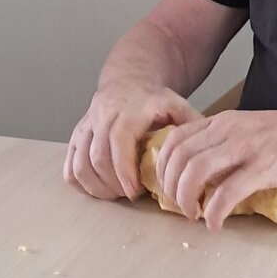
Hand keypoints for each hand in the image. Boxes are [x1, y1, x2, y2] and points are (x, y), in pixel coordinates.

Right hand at [64, 87, 200, 200]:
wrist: (128, 80)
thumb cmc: (154, 99)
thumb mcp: (177, 105)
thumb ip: (191, 125)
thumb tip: (207, 151)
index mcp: (128, 110)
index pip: (118, 142)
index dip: (124, 171)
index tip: (135, 192)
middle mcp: (102, 116)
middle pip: (97, 157)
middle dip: (112, 184)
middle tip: (129, 196)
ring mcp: (86, 126)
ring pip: (80, 163)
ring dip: (96, 186)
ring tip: (115, 195)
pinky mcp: (77, 135)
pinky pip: (69, 164)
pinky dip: (80, 182)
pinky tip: (97, 189)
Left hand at [155, 108, 276, 229]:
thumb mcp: (253, 127)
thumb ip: (227, 140)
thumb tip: (203, 168)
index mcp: (225, 120)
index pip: (176, 139)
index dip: (163, 167)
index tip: (167, 186)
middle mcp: (230, 130)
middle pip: (180, 158)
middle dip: (171, 188)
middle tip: (179, 207)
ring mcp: (246, 148)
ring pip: (195, 174)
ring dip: (187, 200)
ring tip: (194, 215)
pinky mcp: (263, 169)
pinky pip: (226, 194)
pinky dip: (214, 212)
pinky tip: (216, 224)